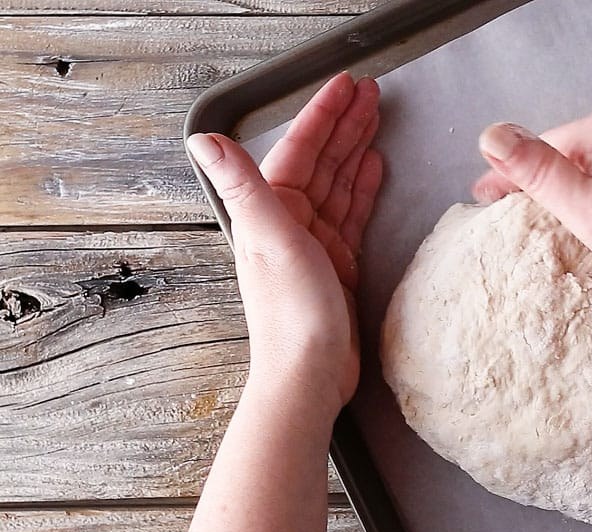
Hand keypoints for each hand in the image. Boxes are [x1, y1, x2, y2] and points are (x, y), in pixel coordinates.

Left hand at [186, 73, 381, 412]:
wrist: (310, 375)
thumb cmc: (292, 313)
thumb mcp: (271, 241)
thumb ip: (243, 187)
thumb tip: (202, 138)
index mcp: (271, 211)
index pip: (301, 150)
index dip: (323, 116)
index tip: (347, 86)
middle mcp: (289, 223)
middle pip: (321, 162)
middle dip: (344, 125)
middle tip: (372, 93)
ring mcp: (314, 244)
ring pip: (338, 184)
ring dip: (356, 150)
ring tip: (377, 120)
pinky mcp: (338, 265)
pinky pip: (351, 214)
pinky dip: (362, 189)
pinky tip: (374, 169)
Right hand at [473, 104, 591, 304]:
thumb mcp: (588, 211)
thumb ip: (539, 171)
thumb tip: (493, 135)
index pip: (538, 148)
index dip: (507, 176)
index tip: (485, 197)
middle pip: (570, 148)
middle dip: (546, 177)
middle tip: (521, 210)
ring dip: (582, 180)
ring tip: (567, 215)